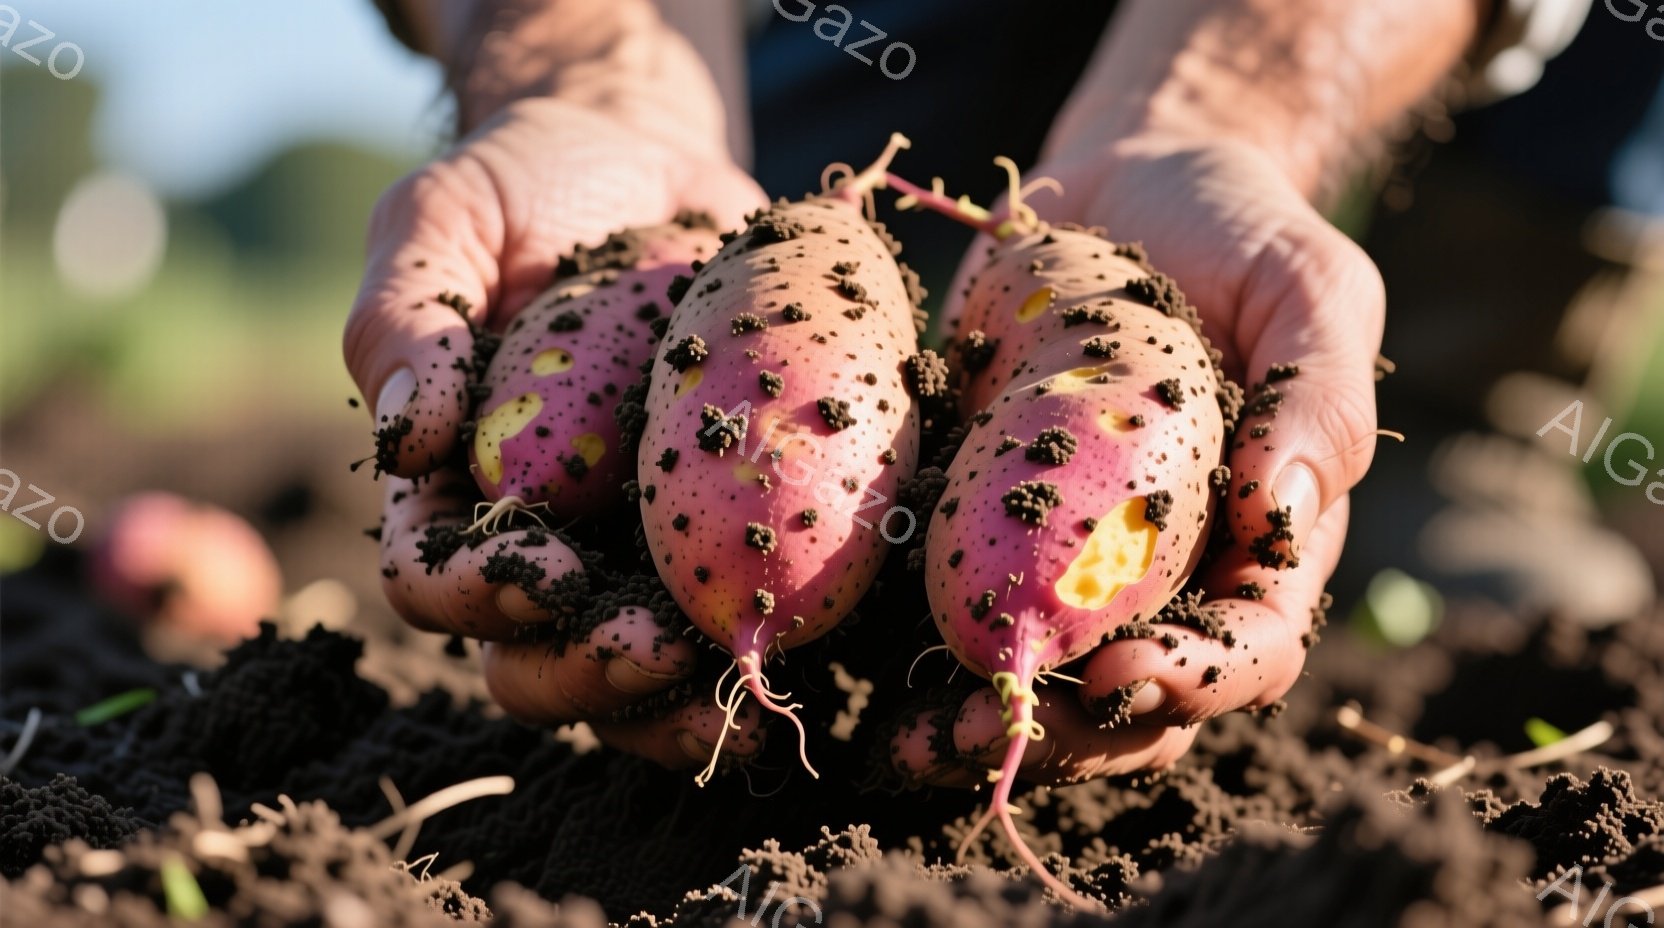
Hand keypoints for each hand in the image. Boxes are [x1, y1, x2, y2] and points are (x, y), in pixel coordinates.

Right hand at [344, 96, 767, 767]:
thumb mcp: (441, 220)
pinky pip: (738, 616)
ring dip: (677, 701)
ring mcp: (635, 548)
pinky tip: (810, 661)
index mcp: (450, 489)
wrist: (647, 165)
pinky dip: (772, 651)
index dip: (478, 596)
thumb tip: (407, 439)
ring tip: (741, 687)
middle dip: (589, 673)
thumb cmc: (523, 188)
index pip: (434, 580)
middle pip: (534, 661)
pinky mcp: (725, 532)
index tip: (542, 570)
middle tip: (659, 647)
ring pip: (636, 677)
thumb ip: (405, 319)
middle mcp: (541, 540)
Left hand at [891, 133, 1381, 786]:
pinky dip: (916, 660)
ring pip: (1044, 680)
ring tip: (913, 744)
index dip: (1195, 680)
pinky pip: (963, 610)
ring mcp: (1074, 559)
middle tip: (990, 730)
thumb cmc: (1236, 230)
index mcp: (1265, 538)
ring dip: (984, 724)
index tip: (1119, 670)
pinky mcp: (990, 527)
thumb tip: (1286, 506)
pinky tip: (865, 685)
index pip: (1249, 646)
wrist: (1125, 186)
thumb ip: (1321, 392)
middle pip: (1139, 699)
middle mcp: (1173, 571)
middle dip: (1071, 732)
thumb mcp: (1308, 283)